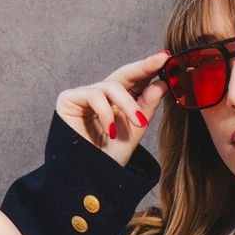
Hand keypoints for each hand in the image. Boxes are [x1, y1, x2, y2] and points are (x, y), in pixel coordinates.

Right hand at [55, 49, 171, 167]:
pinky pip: (93, 95)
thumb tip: (161, 83)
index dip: (150, 67)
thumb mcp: (135, 129)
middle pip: (124, 74)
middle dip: (144, 67)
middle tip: (161, 62)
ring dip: (128, 104)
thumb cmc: (110, 157)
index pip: (135, 79)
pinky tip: (111, 130)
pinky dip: (106, 113)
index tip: (167, 57)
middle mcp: (101, 94)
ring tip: (137, 124)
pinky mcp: (68, 99)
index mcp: (118, 100)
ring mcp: (84, 95)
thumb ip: (146, 106)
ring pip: (111, 86)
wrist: (90, 178)